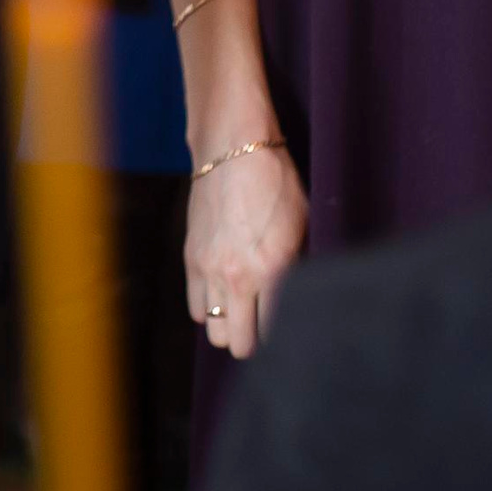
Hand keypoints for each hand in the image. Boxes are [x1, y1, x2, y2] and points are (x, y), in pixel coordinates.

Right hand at [184, 138, 305, 358]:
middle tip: (265, 329)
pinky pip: (195, 307)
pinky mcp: (190, 258)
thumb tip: (296, 301)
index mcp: (270, 270)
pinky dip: (209, 308)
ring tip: (243, 312)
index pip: (275, 332)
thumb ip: (294, 269)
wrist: (232, 147)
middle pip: (237, 343)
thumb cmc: (276, 181)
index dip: (285, 338)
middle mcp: (235, 276)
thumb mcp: (301, 225)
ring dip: (228, 325)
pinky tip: (224, 294)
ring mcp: (208, 269)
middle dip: (253, 342)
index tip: (292, 334)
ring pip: (213, 331)